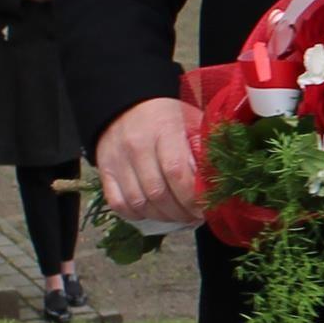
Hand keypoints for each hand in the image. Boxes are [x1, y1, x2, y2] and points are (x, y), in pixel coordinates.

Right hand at [96, 96, 199, 224]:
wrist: (128, 105)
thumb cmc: (168, 117)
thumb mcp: (192, 122)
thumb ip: (205, 149)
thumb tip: (218, 182)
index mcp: (164, 130)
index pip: (177, 173)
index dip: (193, 198)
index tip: (207, 207)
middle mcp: (137, 146)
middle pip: (158, 193)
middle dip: (181, 212)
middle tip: (195, 216)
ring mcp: (117, 160)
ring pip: (139, 203)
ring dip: (162, 217)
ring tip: (178, 216)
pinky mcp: (105, 171)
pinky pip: (118, 204)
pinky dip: (137, 214)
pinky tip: (154, 211)